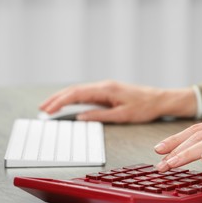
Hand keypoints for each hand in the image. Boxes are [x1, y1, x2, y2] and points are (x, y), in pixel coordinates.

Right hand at [40, 80, 196, 122]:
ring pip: (80, 91)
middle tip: (42, 108)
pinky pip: (87, 94)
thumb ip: (100, 115)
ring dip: (64, 98)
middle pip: (75, 90)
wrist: (159, 100)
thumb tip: (80, 117)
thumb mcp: (122, 115)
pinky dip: (75, 98)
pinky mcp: (109, 91)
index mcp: (106, 89)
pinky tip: (69, 103)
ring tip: (50, 106)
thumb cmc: (144, 107)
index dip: (60, 102)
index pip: (77, 94)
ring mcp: (106, 87)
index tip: (48, 109)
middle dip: (57, 99)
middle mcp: (104, 86)